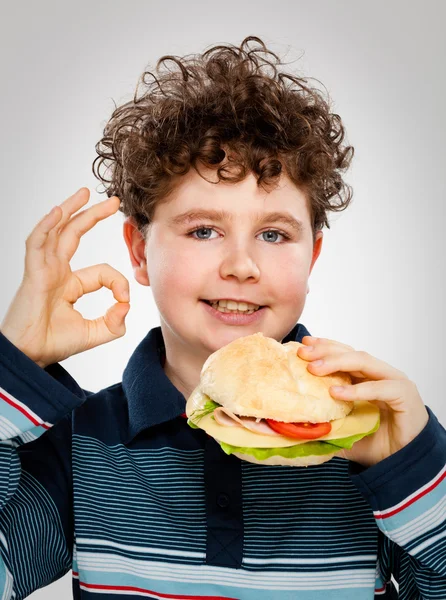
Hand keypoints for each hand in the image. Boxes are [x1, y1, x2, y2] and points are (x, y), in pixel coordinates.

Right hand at [0, 188, 130, 367]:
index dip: (119, 282)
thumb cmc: (54, 344)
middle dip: (94, 215)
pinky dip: (46, 226)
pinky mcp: (33, 273)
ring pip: (56, 231)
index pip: (103, 271)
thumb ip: (115, 321)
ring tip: (84, 192)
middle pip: (75, 234)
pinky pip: (37, 243)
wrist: (30, 356)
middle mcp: (57, 272)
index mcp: (71, 284)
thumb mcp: (96, 333)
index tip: (124, 300)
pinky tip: (59, 211)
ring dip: (70, 209)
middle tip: (113, 201)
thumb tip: (126, 304)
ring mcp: (44, 269)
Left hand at [297, 336, 428, 467]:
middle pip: (351, 353)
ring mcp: (394, 381)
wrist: (404, 463)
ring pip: (364, 362)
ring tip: (314, 369)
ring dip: (337, 363)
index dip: (324, 346)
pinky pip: (380, 387)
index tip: (303, 343)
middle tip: (303, 353)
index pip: (344, 354)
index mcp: (367, 377)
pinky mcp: (405, 394)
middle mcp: (380, 375)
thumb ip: (324, 425)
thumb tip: (296, 426)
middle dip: (325, 351)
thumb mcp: (343, 432)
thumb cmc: (377, 444)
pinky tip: (336, 393)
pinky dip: (357, 389)